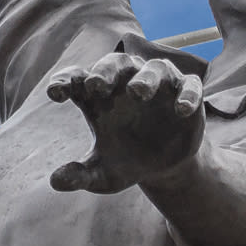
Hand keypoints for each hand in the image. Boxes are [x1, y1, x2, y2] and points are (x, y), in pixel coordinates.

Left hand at [46, 43, 205, 192]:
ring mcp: (159, 85)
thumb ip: (81, 175)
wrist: (164, 169)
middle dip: (104, 71)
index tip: (55, 93)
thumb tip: (55, 182)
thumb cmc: (127, 161)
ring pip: (153, 69)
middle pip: (115, 63)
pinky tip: (181, 111)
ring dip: (144, 78)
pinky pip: (190, 86)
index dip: (65, 81)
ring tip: (136, 92)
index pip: (77, 78)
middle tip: (95, 85)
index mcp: (100, 96)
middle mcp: (127, 82)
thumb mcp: (103, 174)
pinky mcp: (186, 93)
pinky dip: (187, 95)